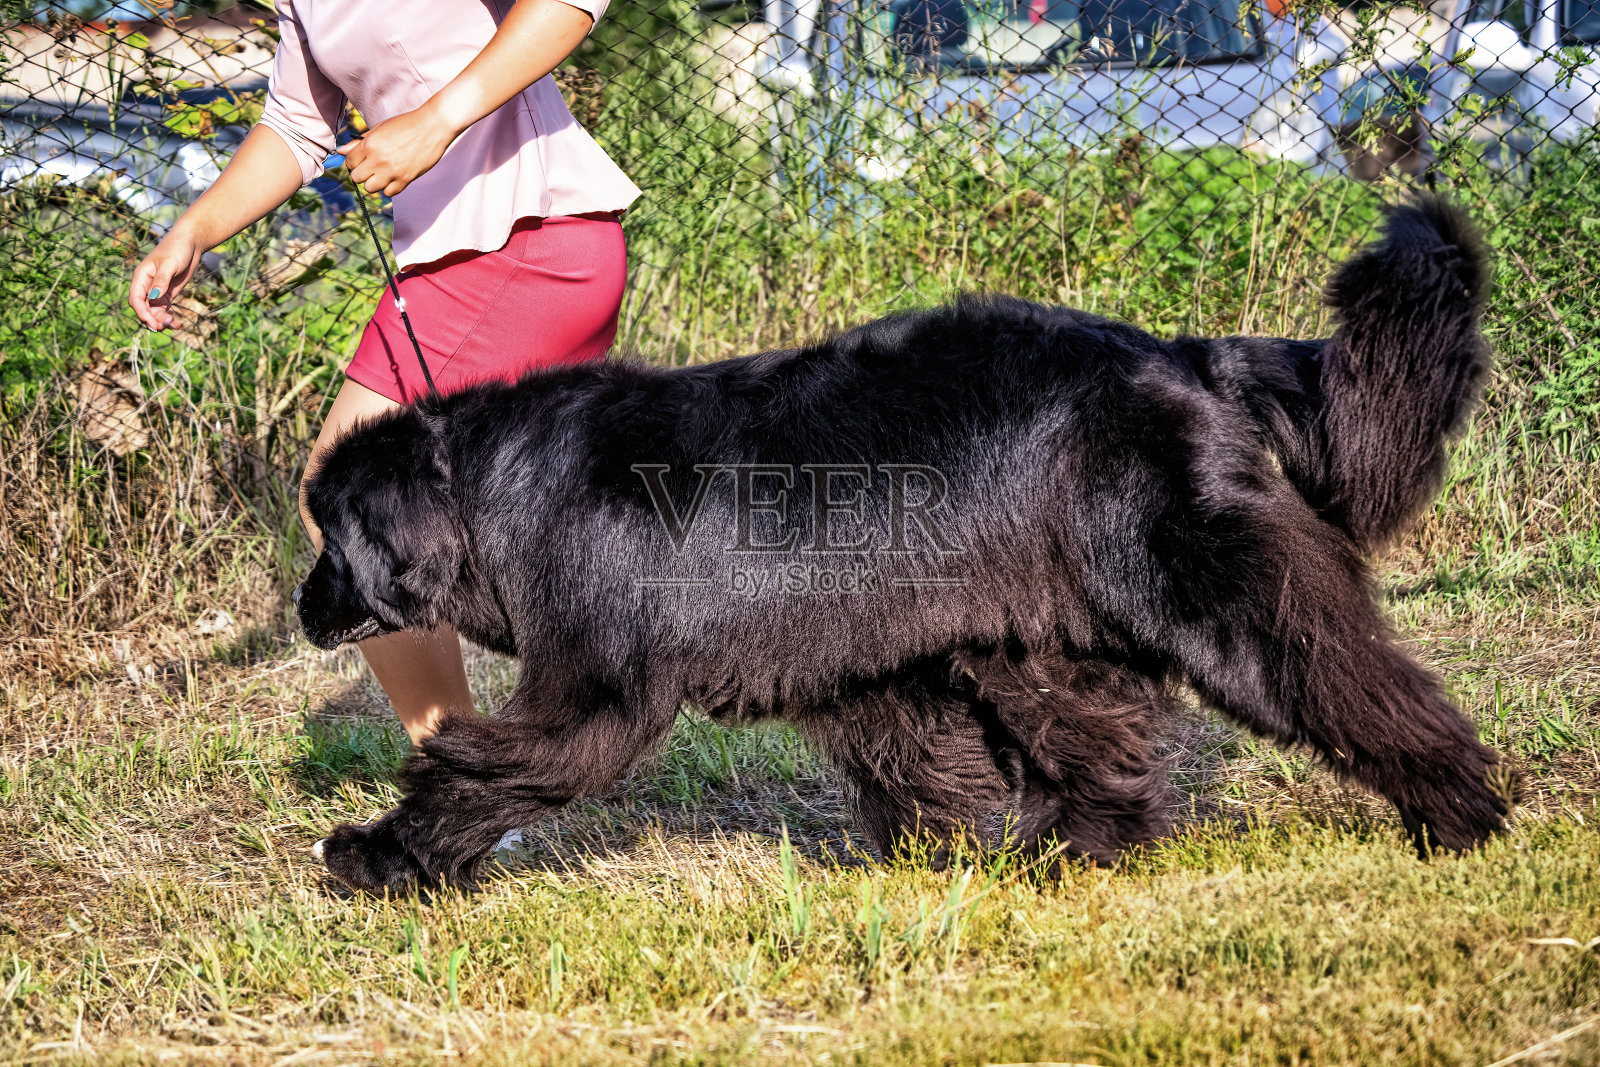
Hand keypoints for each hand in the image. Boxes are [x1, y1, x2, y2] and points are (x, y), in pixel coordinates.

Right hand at [129, 227, 202, 330]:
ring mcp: (157, 290)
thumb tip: (153, 297)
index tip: (151, 322)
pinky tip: (178, 323)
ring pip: (154, 310)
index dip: (141, 312)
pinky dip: (169, 317)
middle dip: (153, 318)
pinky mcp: (167, 293)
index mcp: (141, 277)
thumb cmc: (177, 249)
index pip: (136, 298)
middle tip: (165, 326)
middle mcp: (147, 285)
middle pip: (144, 307)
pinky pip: (164, 309)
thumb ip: (161, 281)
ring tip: (175, 325)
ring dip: (162, 320)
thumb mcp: (169, 264)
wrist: (190, 243)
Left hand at [339, 105, 457, 196]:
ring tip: (383, 173)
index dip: (354, 161)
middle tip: (372, 167)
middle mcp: (378, 160)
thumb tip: (340, 151)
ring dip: (375, 182)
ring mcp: (392, 172)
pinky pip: (389, 193)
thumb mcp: (380, 129)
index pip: (349, 162)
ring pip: (370, 188)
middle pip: (357, 178)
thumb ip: (360, 142)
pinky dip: (390, 187)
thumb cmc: (406, 124)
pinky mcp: (405, 180)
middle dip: (362, 173)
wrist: (433, 126)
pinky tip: (394, 177)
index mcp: (369, 144)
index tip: (362, 159)